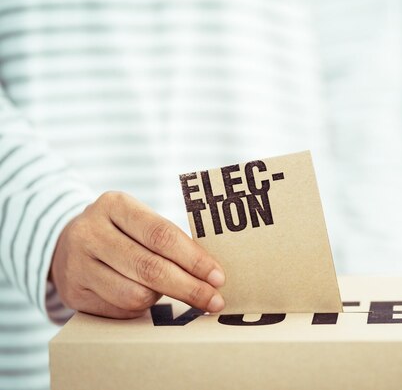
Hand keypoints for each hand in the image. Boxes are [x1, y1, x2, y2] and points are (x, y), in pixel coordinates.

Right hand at [50, 191, 225, 318]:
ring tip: (173, 291)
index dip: (194, 259)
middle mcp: (90, 232)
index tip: (218, 277)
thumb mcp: (139, 220)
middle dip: (190, 288)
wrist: (67, 243)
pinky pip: (120, 310)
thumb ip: (169, 239)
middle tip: (214, 300)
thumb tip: (212, 272)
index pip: (162, 235)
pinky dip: (141, 308)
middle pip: (150, 268)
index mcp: (115, 205)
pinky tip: (146, 298)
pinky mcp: (73, 293)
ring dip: (164, 299)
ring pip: (136, 294)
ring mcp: (77, 264)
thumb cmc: (122, 232)